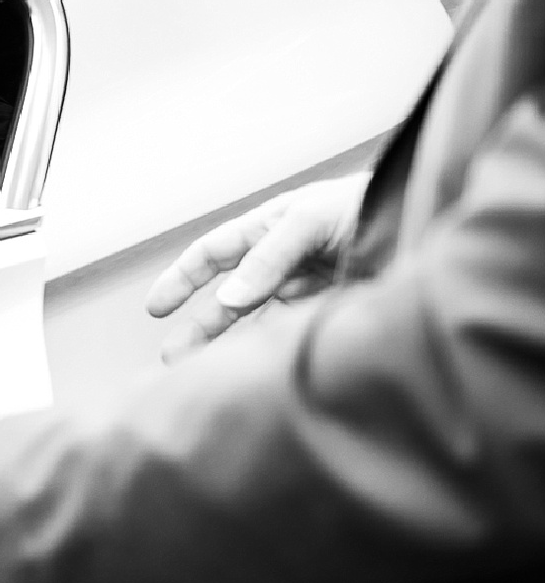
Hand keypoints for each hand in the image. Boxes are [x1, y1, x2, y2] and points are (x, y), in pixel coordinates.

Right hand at [145, 173, 367, 360]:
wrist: (427, 220)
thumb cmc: (365, 205)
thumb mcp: (309, 220)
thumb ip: (268, 258)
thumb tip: (227, 300)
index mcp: (266, 229)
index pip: (212, 255)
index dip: (181, 280)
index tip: (155, 309)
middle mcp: (281, 263)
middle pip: (228, 299)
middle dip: (199, 328)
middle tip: (171, 360)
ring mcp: (308, 291)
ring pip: (257, 324)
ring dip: (232, 349)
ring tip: (206, 377)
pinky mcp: (333, 316)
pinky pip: (293, 338)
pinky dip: (272, 355)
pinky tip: (256, 374)